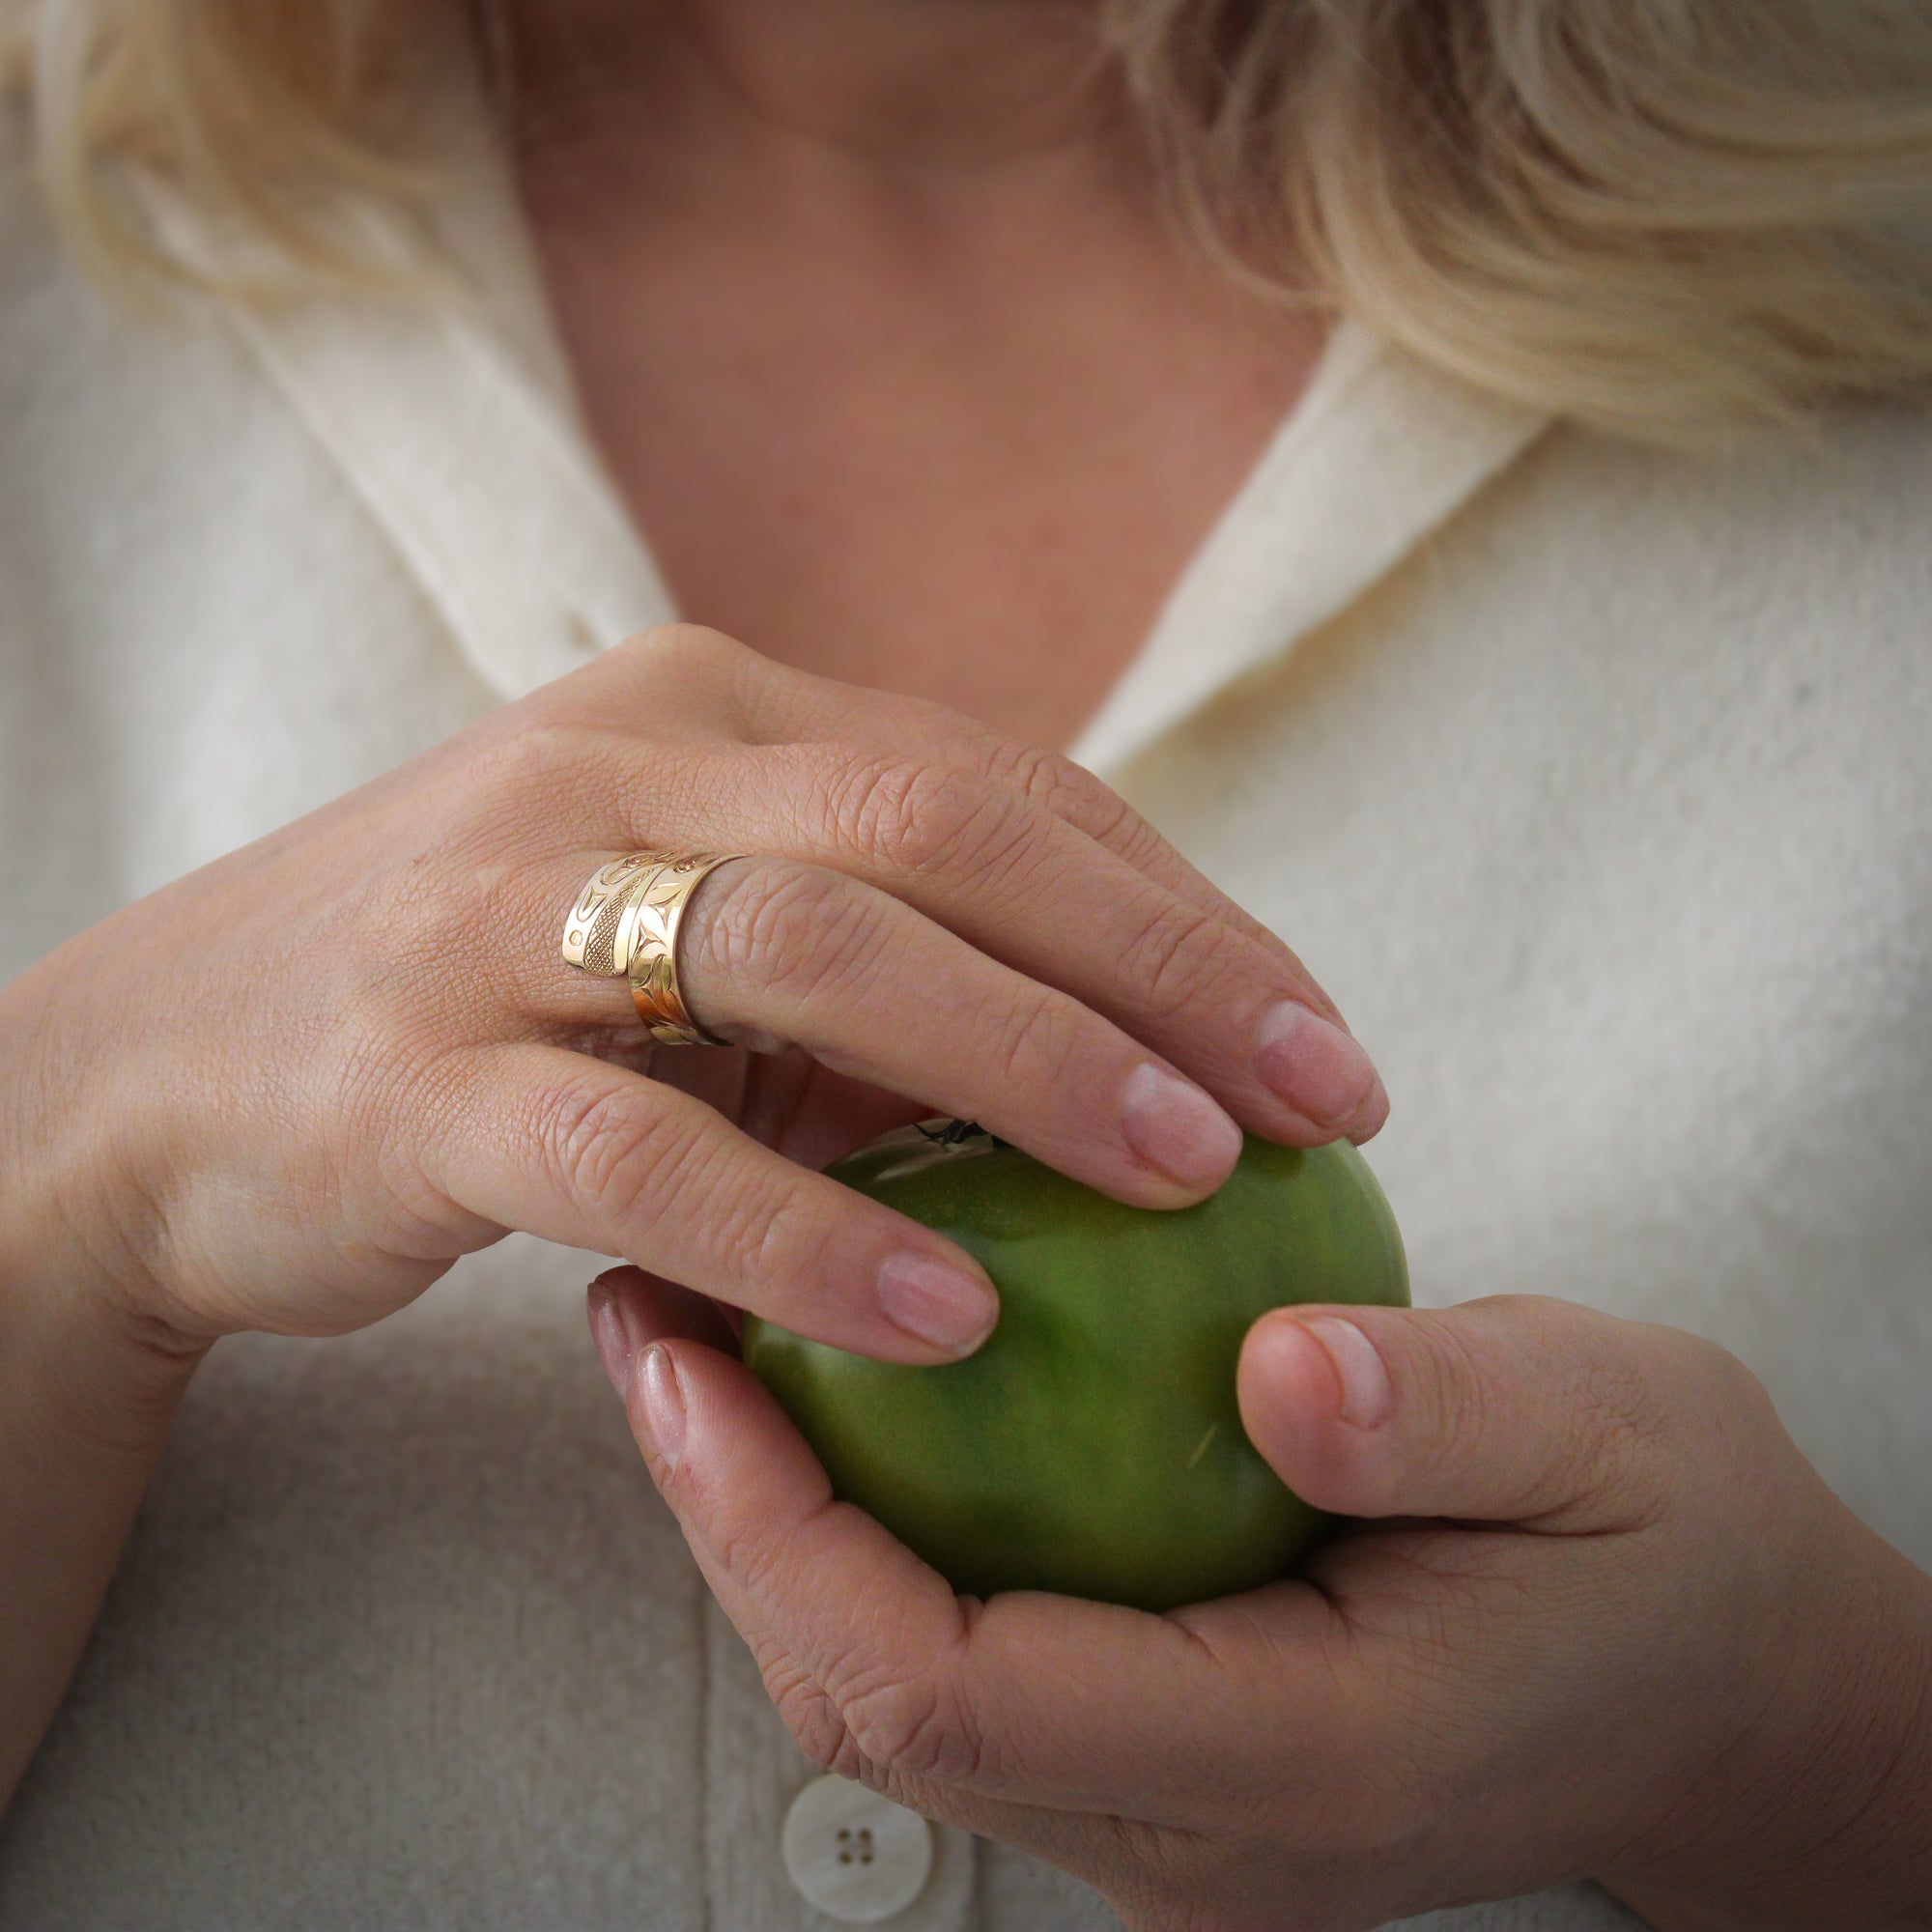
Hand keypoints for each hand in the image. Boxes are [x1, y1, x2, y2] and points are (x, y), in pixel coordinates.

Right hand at [0, 624, 1382, 1358]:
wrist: (162, 1077)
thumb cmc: (480, 1002)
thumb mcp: (679, 934)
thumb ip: (864, 952)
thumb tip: (1113, 1047)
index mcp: (704, 707)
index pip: (996, 782)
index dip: (1176, 909)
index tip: (1314, 1034)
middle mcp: (615, 765)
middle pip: (939, 826)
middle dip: (1155, 962)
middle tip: (1317, 1096)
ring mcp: (506, 907)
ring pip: (810, 945)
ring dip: (1023, 1062)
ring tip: (1185, 1178)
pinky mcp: (417, 1075)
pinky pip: (642, 1146)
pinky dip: (808, 1229)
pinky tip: (951, 1312)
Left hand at [594, 1278, 1931, 1930]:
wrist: (1720, 1685)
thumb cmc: (1673, 1547)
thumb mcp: (1616, 1435)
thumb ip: (1453, 1416)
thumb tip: (1272, 1377)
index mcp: (1303, 1767)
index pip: (965, 1695)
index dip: (789, 1536)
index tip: (693, 1358)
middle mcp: (1195, 1832)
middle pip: (881, 1709)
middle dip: (727, 1520)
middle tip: (647, 1315)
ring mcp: (1167, 1811)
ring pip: (897, 1693)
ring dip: (773, 1520)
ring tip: (700, 1330)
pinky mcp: (1157, 1753)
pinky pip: (961, 1653)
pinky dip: (868, 1528)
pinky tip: (845, 1388)